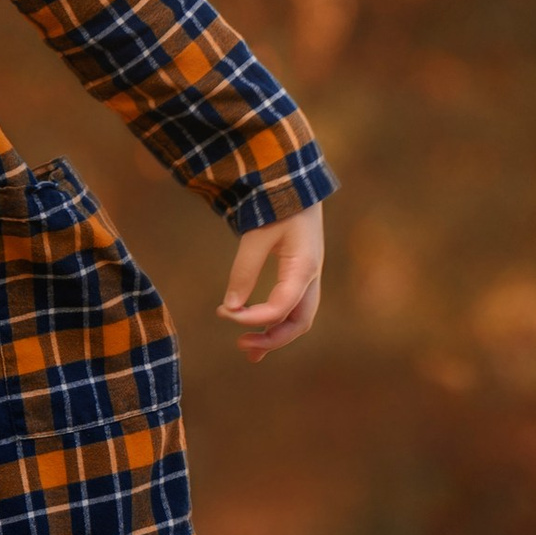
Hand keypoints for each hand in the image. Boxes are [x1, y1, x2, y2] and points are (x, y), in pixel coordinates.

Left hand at [218, 206, 325, 362]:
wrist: (296, 184)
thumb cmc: (277, 204)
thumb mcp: (257, 234)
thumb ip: (244, 270)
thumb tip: (230, 306)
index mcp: (304, 268)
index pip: (280, 308)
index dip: (251, 317)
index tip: (224, 314)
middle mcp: (311, 278)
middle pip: (298, 322)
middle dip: (271, 339)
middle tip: (241, 344)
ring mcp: (308, 277)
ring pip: (297, 319)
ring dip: (274, 336)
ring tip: (247, 350)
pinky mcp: (299, 275)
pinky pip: (291, 307)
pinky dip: (275, 323)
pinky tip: (254, 332)